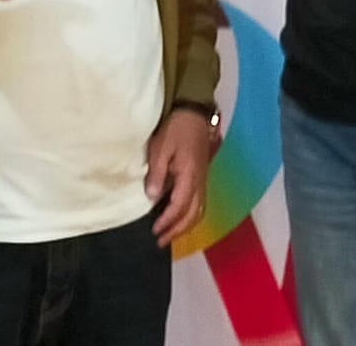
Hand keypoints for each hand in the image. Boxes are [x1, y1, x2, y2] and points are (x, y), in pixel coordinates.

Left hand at [145, 108, 213, 247]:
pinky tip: (179, 218)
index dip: (168, 221)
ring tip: (169, 235)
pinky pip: (199, 204)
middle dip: (177, 230)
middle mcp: (200, 182)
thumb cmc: (176, 129)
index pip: (180, 206)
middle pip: (193, 214)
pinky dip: (190, 216)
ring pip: (199, 211)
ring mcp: (203, 180)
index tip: (155, 231)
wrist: (194, 114)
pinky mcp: (202, 177)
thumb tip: (152, 197)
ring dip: (185, 226)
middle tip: (161, 241)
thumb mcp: (161, 147)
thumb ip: (157, 173)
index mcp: (190, 176)